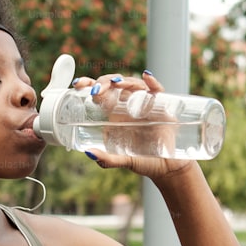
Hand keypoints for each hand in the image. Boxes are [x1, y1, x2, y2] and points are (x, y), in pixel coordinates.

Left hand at [72, 70, 192, 180]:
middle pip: (116, 85)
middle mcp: (129, 106)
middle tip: (95, 89)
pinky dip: (153, 82)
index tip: (78, 84)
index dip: (89, 84)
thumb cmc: (144, 162)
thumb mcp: (123, 161)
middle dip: (104, 82)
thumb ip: (107, 160)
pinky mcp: (163, 107)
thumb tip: (89, 153)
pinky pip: (158, 91)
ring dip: (125, 81)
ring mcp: (146, 104)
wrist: (168, 169)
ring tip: (116, 83)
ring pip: (134, 84)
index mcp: (116, 114)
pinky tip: (147, 76)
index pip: (101, 93)